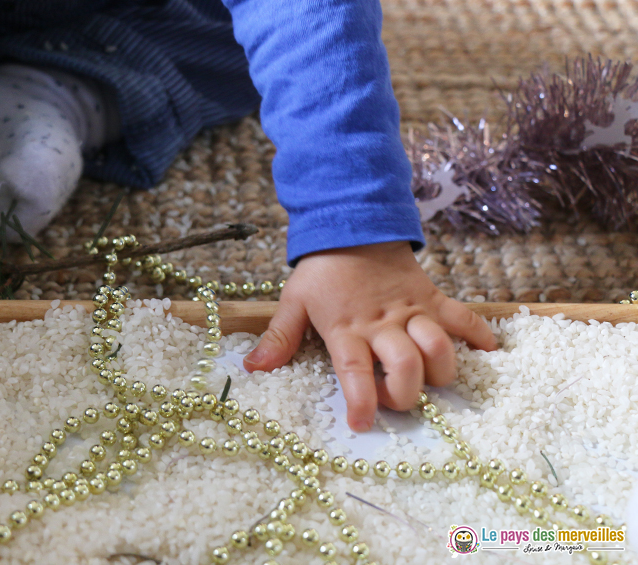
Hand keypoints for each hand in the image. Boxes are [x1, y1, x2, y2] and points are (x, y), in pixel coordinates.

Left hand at [243, 241, 496, 431]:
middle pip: (406, 367)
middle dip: (405, 395)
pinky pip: (462, 316)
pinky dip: (479, 334)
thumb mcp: (293, 301)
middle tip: (395, 401)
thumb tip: (252, 368)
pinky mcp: (431, 297)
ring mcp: (410, 310)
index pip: (355, 371)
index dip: (361, 402)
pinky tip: (489, 352)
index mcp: (345, 328)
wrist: (353, 224)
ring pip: (438, 346)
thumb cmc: (322, 269)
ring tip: (433, 380)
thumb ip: (279, 337)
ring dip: (441, 371)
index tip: (361, 424)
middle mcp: (382, 323)